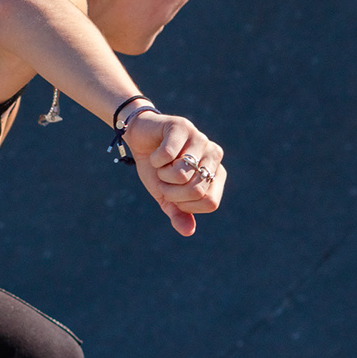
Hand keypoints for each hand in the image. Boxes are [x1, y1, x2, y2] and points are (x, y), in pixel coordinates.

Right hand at [121, 110, 225, 236]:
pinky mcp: (183, 126)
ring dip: (162, 174)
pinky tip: (155, 152)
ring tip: (160, 165)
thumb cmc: (157, 169)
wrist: (140, 140)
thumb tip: (188, 231)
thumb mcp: (165, 195)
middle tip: (163, 178)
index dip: (185, 204)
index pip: (210, 203)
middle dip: (171, 191)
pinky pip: (167, 156)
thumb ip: (178, 213)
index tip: (173, 192)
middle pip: (197, 191)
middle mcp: (214, 155)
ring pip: (183, 174)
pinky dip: (154, 159)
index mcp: (217, 173)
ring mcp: (201, 139)